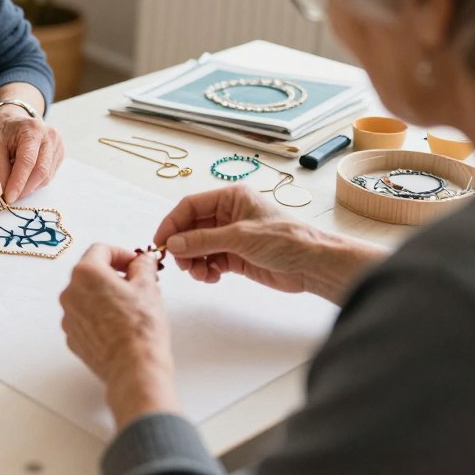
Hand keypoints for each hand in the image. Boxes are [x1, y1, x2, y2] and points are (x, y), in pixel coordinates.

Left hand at [0, 111, 64, 203]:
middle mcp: (49, 136)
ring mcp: (58, 145)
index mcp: (32, 129)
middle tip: (11, 197)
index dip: (18, 182)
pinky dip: (36, 182)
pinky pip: (50, 175)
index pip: (27, 161)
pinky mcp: (60, 153)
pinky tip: (25, 178)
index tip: (8, 197)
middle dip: (25, 188)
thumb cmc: (4, 132)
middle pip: (41, 171)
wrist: (16, 120)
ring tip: (15, 184)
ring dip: (30, 186)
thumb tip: (3, 192)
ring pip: (46, 176)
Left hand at [60, 244, 178, 427]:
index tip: (136, 264)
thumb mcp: (148, 287)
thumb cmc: (140, 328)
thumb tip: (143, 259)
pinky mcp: (73, 337)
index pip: (101, 250)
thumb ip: (143, 265)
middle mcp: (70, 293)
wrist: (134, 368)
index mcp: (86, 273)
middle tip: (138, 284)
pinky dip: (100, 316)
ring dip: (106, 296)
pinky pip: (85, 318)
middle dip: (114, 275)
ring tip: (131, 308)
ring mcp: (69, 317)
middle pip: (91, 273)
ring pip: (87, 296)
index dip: (122, 254)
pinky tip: (120, 326)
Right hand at [154, 185, 371, 299]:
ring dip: (194, 261)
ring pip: (198, 246)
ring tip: (200, 274)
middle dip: (183, 246)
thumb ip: (203, 240)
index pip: (190, 206)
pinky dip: (206, 270)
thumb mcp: (240, 237)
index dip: (172, 223)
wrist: (314, 265)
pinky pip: (209, 260)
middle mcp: (228, 214)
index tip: (160, 243)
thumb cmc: (285, 240)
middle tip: (182, 264)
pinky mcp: (235, 256)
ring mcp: (231, 235)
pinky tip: (212, 277)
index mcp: (230, 197)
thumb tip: (172, 244)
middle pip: (191, 227)